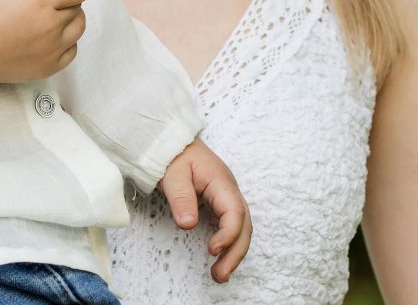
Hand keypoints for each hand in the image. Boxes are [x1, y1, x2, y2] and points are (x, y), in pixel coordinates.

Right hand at [0, 0, 120, 81]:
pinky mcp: (50, 66)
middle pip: (76, 5)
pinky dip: (67, 39)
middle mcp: (53, 26)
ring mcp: (53, 48)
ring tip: (49, 10)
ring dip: (70, 14)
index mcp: (42, 2)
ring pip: (77, 27)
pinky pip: (71, 49)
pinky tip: (50, 34)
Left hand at [159, 139, 251, 282]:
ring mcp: (227, 198)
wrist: (174, 141)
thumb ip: (181, 198)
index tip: (212, 250)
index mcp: (222, 183)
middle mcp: (230, 191)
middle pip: (244, 225)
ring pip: (241, 228)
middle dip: (235, 253)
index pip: (235, 212)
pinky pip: (232, 226)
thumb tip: (188, 224)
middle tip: (220, 275)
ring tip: (219, 275)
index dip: (228, 234)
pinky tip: (219, 258)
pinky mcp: (221, 204)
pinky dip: (229, 244)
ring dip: (234, 252)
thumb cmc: (174, 155)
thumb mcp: (173, 174)